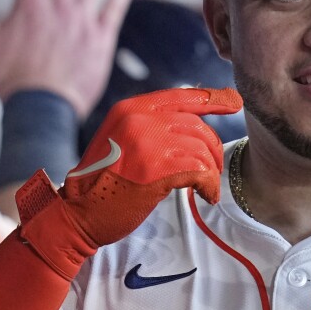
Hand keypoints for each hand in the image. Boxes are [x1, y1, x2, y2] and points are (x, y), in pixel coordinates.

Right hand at [16, 87, 242, 279]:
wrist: (76, 213)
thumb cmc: (102, 183)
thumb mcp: (121, 141)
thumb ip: (150, 128)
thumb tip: (192, 126)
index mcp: (130, 108)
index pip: (182, 96)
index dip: (213, 99)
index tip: (234, 101)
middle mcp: (139, 119)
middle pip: (196, 125)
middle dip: (212, 149)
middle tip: (213, 170)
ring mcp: (147, 143)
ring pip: (201, 149)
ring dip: (211, 171)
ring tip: (207, 188)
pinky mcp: (155, 171)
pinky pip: (200, 171)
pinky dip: (209, 185)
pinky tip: (207, 196)